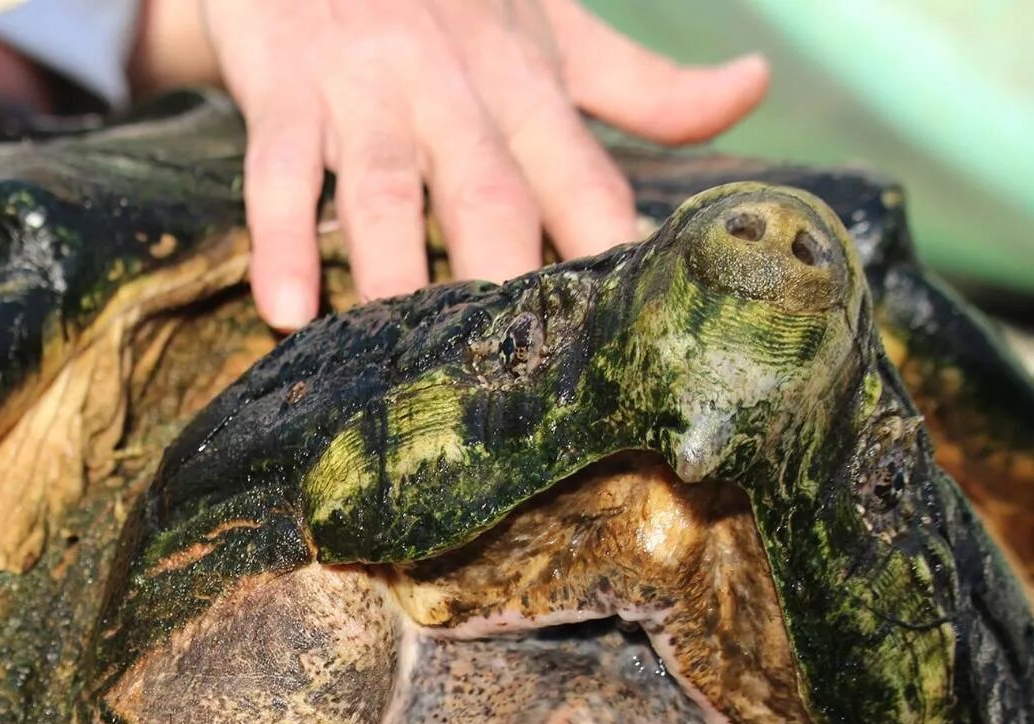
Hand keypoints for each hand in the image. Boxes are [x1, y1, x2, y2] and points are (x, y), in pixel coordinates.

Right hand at [133, 0, 768, 329]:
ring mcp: (366, 87)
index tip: (629, 347)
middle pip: (491, 196)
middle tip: (514, 379)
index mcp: (528, 84)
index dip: (609, 261)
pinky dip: (279, 239)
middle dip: (505, 280)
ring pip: (386, 189)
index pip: (586, 183)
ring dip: (394, 272)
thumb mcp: (551, 27)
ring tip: (398, 356)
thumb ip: (645, 83)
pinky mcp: (284, 84)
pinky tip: (285, 310)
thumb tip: (755, 86)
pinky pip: (278, 171)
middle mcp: (454, 88)